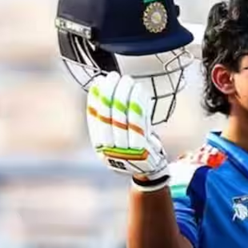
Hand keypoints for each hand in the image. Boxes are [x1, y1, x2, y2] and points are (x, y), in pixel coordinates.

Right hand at [87, 72, 169, 190]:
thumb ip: (111, 120)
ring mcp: (125, 151)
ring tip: (127, 80)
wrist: (152, 171)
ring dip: (124, 95)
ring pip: (122, 117)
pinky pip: (138, 122)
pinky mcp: (141, 149)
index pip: (95, 118)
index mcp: (100, 147)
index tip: (100, 82)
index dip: (96, 98)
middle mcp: (109, 151)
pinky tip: (138, 91)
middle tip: (114, 76)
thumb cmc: (136, 148)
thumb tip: (104, 89)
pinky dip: (138, 104)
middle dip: (110, 93)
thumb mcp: (119, 137)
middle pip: (107, 116)